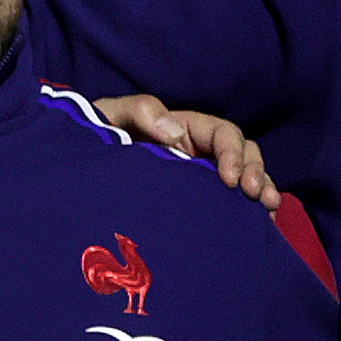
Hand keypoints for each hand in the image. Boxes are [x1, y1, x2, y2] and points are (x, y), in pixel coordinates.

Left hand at [82, 93, 282, 212]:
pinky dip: (248, 214)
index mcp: (182, 130)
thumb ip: (139, 112)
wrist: (73, 184)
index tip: (229, 178)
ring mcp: (198, 181)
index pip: (221, 134)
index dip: (232, 153)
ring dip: (262, 191)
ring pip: (243, 181)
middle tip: (256, 196)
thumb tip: (174, 134)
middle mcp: (196, 154)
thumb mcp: (109, 117)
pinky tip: (257, 228)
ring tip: (268, 211)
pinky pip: (229, 207)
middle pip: (242, 155)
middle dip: (255, 172)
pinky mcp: (195, 207)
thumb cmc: (92, 140)